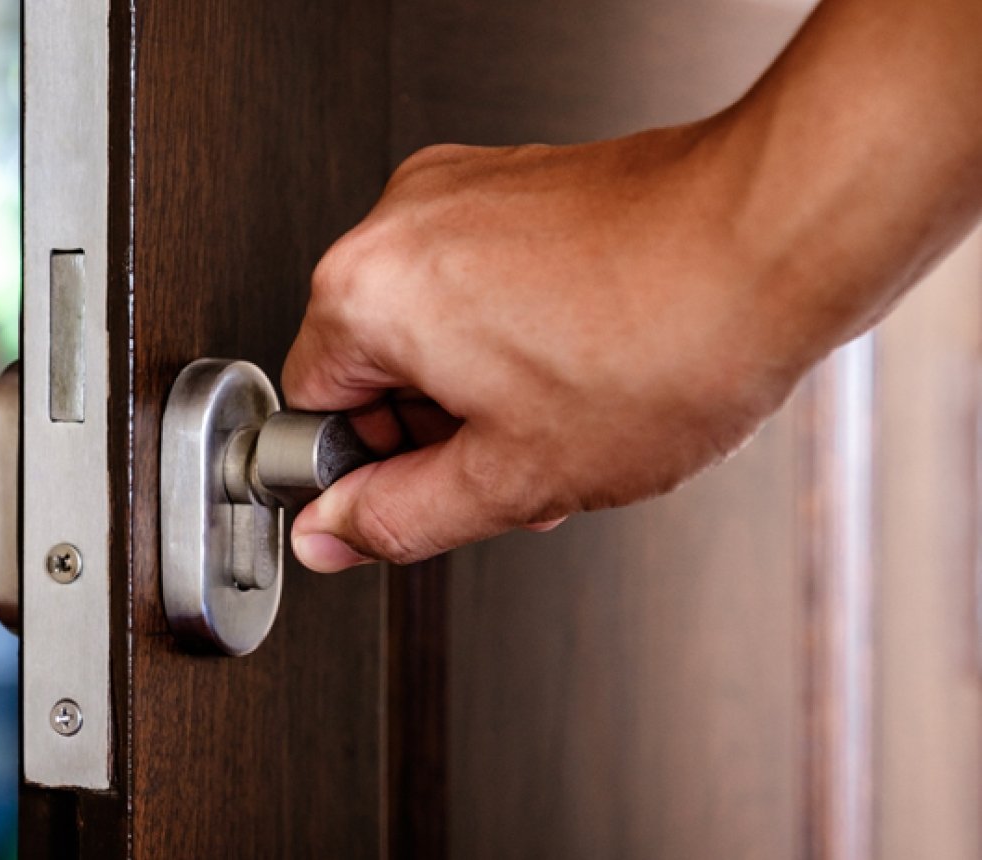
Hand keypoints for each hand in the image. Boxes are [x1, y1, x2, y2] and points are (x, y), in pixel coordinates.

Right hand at [282, 126, 807, 571]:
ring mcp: (461, 189)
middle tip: (511, 462)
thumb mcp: (512, 476)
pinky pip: (480, 277)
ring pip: (432, 324)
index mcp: (368, 292)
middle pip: (372, 363)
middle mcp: (399, 222)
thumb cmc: (664, 341)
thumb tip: (330, 535)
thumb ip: (398, 518)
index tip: (417, 491)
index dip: (365, 472)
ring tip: (562, 415)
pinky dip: (513, 333)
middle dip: (435, 431)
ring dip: (481, 387)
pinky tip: (580, 365)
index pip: (308, 408)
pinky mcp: (517, 179)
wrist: (774, 237)